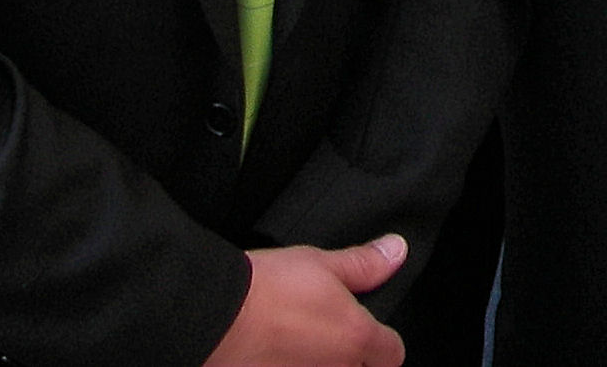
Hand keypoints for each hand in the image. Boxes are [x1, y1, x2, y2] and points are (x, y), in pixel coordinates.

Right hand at [203, 236, 407, 366]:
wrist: (209, 317)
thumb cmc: (263, 289)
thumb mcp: (319, 263)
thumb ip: (364, 265)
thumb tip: (396, 251)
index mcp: (356, 339)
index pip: (391, 354)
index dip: (382, 342)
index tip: (367, 331)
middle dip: (348, 359)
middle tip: (322, 337)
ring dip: (315, 366)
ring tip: (293, 346)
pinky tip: (273, 358)